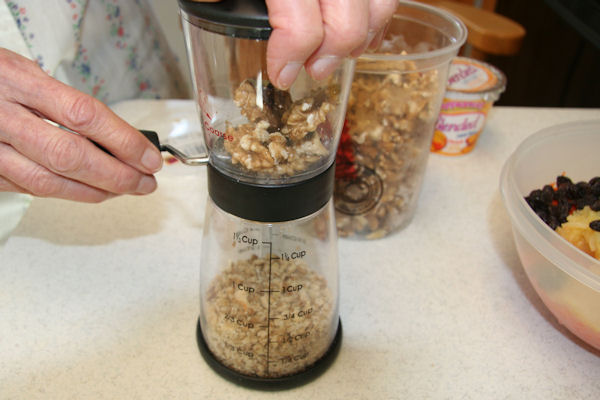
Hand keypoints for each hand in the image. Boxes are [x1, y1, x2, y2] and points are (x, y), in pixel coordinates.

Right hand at [0, 48, 162, 202]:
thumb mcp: (24, 72)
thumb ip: (63, 102)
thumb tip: (119, 136)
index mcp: (16, 80)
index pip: (84, 115)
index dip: (124, 141)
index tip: (149, 157)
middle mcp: (0, 115)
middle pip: (69, 156)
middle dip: (116, 176)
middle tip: (145, 183)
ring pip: (47, 182)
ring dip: (95, 192)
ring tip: (125, 190)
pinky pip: (28, 189)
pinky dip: (65, 193)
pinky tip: (88, 190)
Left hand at [191, 0, 397, 88]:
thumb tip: (213, 2)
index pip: (302, 24)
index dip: (291, 55)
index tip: (280, 73)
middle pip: (347, 21)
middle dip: (331, 54)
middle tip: (313, 70)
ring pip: (378, 3)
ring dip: (361, 36)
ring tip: (340, 52)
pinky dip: (378, 11)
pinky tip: (362, 26)